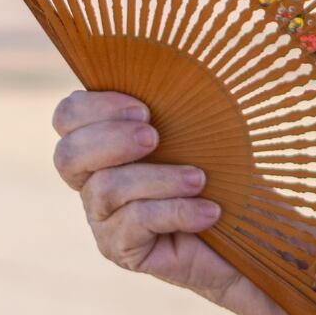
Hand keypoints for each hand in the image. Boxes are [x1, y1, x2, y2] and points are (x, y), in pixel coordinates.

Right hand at [50, 88, 242, 309]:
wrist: (248, 230)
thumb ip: (170, 103)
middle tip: (154, 137)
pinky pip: (134, 223)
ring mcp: (103, 219)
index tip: (143, 109)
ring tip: (199, 179)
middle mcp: (92, 181)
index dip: (94, 107)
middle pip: (67, 155)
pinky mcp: (121, 250)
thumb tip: (170, 64)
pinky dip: (176, 211)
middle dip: (111, 140)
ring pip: (107, 189)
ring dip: (158, 178)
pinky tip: (209, 212)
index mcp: (103, 142)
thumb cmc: (222, 169)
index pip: (67, 116)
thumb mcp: (196, 129)